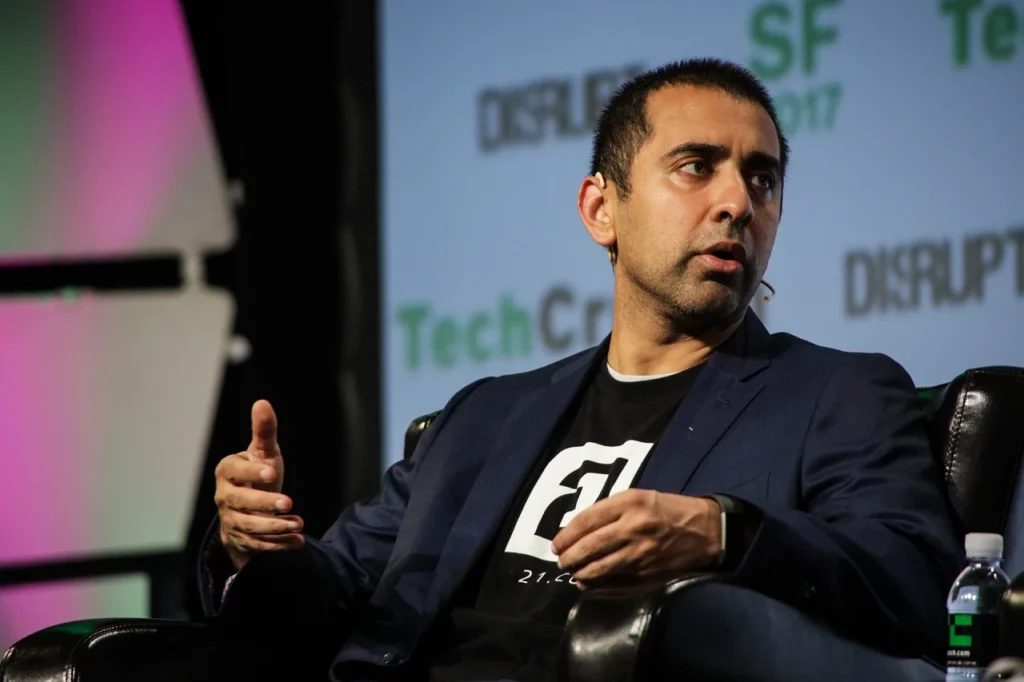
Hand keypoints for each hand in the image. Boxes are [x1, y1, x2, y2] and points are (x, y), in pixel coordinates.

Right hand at [215, 400, 304, 570]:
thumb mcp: (263, 452)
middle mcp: (224, 497)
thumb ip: (264, 432)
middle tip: (289, 502)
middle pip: (241, 502)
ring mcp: (231, 520)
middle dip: (264, 504)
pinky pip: (258, 545)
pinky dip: (278, 545)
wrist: (249, 506)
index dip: (252, 472)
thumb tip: (262, 402)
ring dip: (274, 528)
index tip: (272, 472)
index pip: (235, 471)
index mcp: (227, 471)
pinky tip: (297, 541)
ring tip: (298, 525)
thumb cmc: (258, 472)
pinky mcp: (241, 539)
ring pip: (249, 527)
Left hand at [551, 490, 720, 588]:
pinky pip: (616, 580)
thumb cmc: (667, 509)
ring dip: (581, 572)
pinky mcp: (648, 572)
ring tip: (572, 572)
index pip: (588, 520)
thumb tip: (579, 530)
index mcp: (630, 503)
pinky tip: (588, 583)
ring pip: (601, 566)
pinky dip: (599, 583)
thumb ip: (610, 510)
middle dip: (570, 556)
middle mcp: (634, 527)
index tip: (556, 543)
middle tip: (561, 561)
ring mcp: (641, 552)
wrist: (705, 530)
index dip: (567, 534)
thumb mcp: (639, 496)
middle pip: (591, 545)